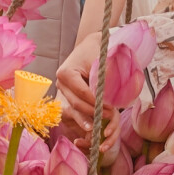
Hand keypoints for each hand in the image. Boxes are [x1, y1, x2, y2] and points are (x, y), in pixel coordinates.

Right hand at [56, 32, 120, 151]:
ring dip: (88, 118)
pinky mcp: (66, 97)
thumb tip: (112, 95)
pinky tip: (91, 127)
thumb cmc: (96, 52)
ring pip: (74, 109)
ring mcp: (62, 91)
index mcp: (66, 73)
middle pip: (76, 103)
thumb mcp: (101, 61)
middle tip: (110, 116)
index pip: (82, 92)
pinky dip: (83, 118)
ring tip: (100, 127)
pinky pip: (73, 110)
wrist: (89, 47)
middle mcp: (60, 83)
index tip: (111, 108)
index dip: (96, 102)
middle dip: (93, 112)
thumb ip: (105, 77)